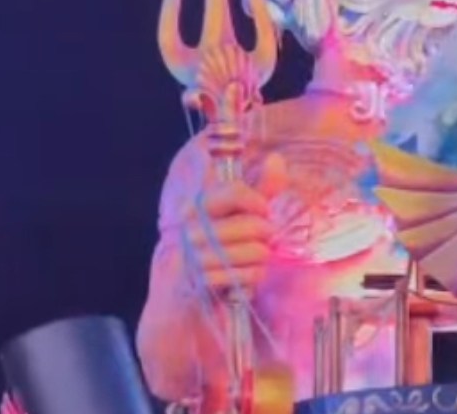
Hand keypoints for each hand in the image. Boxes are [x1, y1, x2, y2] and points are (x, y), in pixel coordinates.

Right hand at [183, 152, 286, 292]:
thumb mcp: (236, 216)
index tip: (264, 209)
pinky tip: (250, 276)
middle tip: (265, 239)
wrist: (181, 299)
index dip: (258, 200)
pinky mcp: (200, 284)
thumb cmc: (214, 251)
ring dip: (262, 257)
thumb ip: (259, 190)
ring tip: (258, 258)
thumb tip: (275, 157)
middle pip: (249, 224)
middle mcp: (190, 229)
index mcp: (196, 206)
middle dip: (265, 233)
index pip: (234, 192)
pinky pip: (243, 276)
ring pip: (251, 251)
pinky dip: (253, 277)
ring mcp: (193, 258)